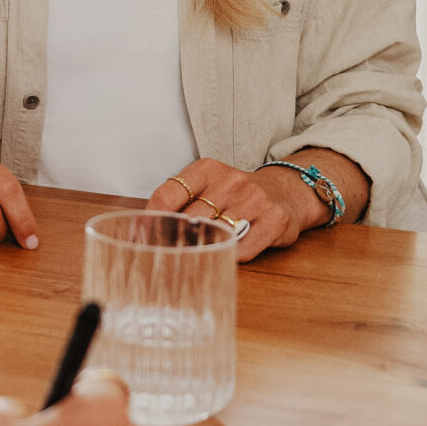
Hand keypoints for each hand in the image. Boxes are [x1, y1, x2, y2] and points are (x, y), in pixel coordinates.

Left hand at [147, 157, 323, 261]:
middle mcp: (231, 181)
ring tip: (198, 255)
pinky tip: (230, 251)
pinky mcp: (274, 220)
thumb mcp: (207, 186)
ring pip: (216, 235)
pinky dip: (231, 256)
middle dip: (175, 241)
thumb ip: (180, 202)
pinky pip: (241, 249)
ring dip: (203, 250)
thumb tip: (143, 230)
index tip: (141, 238)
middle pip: (190, 220)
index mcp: (207, 169)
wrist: (285, 192)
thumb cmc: (236, 195)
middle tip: (166, 256)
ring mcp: (254, 200)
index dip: (151, 221)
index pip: (168, 194)